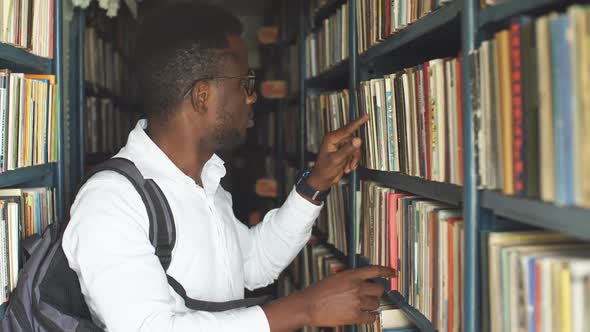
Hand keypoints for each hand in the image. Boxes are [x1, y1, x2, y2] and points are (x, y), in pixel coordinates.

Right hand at [261, 265, 394, 331]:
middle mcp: (357, 287)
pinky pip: (372, 317)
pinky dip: (370, 317)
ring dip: (371, 305)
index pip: (375, 270)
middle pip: (379, 289)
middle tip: (371, 295)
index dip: (387, 271)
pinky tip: (365, 315)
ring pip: (376, 303)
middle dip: (377, 293)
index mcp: (351, 275)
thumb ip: (350, 278)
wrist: (308, 305)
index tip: (393, 273)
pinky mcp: (355, 315)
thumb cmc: (318, 292)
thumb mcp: (335, 278)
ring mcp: (357, 302)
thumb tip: (361, 282)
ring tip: (362, 306)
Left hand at [306, 114, 369, 190]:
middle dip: (354, 154)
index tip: (366, 116)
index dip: (358, 122)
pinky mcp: (344, 152)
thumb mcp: (337, 160)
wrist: (323, 180)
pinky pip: (354, 153)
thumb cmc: (324, 170)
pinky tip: (347, 167)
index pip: (347, 129)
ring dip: (353, 159)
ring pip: (355, 148)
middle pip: (353, 141)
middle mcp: (336, 140)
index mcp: (331, 138)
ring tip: (348, 167)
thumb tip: (358, 140)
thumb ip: (348, 149)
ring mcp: (340, 146)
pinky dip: (353, 161)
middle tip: (351, 163)